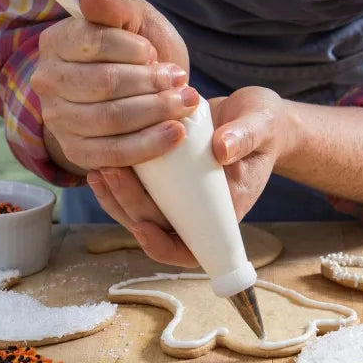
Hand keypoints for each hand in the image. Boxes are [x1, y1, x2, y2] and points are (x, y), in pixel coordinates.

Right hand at [31, 0, 196, 173]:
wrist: (140, 92)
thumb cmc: (138, 51)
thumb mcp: (134, 20)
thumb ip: (116, 9)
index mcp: (56, 42)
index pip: (94, 42)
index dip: (132, 49)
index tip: (156, 54)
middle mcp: (48, 81)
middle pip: (104, 83)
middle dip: (150, 82)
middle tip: (182, 81)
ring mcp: (59, 120)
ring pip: (110, 119)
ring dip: (155, 112)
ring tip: (186, 103)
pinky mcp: (77, 152)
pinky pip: (112, 154)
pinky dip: (148, 145)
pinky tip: (175, 134)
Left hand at [87, 86, 291, 266]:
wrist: (254, 115)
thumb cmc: (263, 125)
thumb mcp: (261, 125)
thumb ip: (246, 136)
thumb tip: (223, 148)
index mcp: (223, 210)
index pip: (191, 248)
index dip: (163, 247)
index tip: (143, 227)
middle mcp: (197, 209)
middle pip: (155, 226)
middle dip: (128, 204)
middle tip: (110, 171)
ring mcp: (179, 196)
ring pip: (140, 211)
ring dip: (115, 196)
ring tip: (99, 170)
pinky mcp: (167, 178)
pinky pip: (138, 189)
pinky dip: (118, 180)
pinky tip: (100, 160)